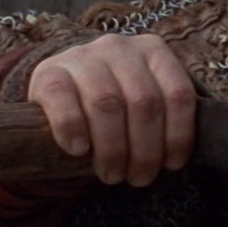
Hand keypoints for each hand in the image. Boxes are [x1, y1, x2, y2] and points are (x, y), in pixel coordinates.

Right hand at [26, 34, 197, 186]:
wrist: (60, 85)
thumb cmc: (113, 101)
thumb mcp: (142, 98)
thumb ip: (162, 115)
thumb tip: (177, 159)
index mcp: (154, 50)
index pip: (178, 94)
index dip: (178, 135)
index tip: (171, 165)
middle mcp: (120, 48)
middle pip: (144, 103)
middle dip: (145, 150)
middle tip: (138, 179)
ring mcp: (83, 56)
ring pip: (107, 104)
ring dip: (113, 148)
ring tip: (112, 175)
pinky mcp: (49, 71)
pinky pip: (63, 101)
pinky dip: (73, 129)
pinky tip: (79, 151)